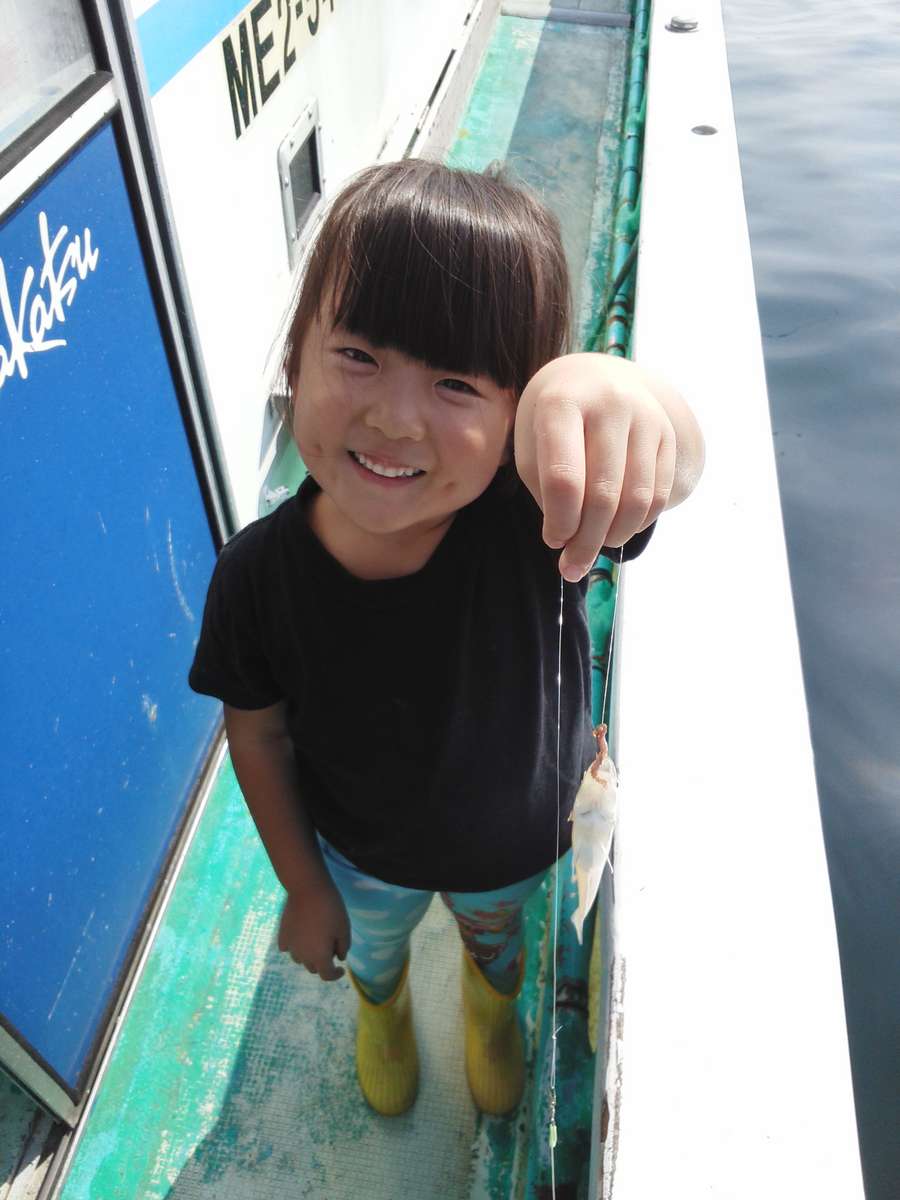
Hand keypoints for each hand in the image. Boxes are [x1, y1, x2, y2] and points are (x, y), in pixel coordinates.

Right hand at [278, 879, 350, 981]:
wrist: (308, 889)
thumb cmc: (330, 909)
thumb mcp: (344, 928)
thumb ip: (343, 947)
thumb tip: (339, 958)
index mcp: (319, 957)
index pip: (327, 975)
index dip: (335, 975)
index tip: (341, 969)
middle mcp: (303, 956)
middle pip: (314, 968)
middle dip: (323, 963)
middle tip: (331, 948)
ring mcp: (290, 946)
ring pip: (300, 959)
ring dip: (309, 955)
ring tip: (316, 941)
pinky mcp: (282, 935)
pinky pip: (288, 948)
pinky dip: (295, 946)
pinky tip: (300, 936)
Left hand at [514, 353, 696, 580]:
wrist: (594, 377)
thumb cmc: (552, 422)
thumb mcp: (532, 446)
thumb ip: (547, 492)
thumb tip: (573, 544)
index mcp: (562, 403)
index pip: (564, 479)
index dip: (559, 522)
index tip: (552, 541)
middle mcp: (609, 404)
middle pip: (603, 494)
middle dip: (586, 541)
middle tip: (572, 567)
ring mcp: (645, 416)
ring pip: (636, 498)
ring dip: (614, 536)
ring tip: (594, 547)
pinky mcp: (667, 433)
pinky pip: (658, 494)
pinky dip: (638, 523)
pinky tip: (617, 530)